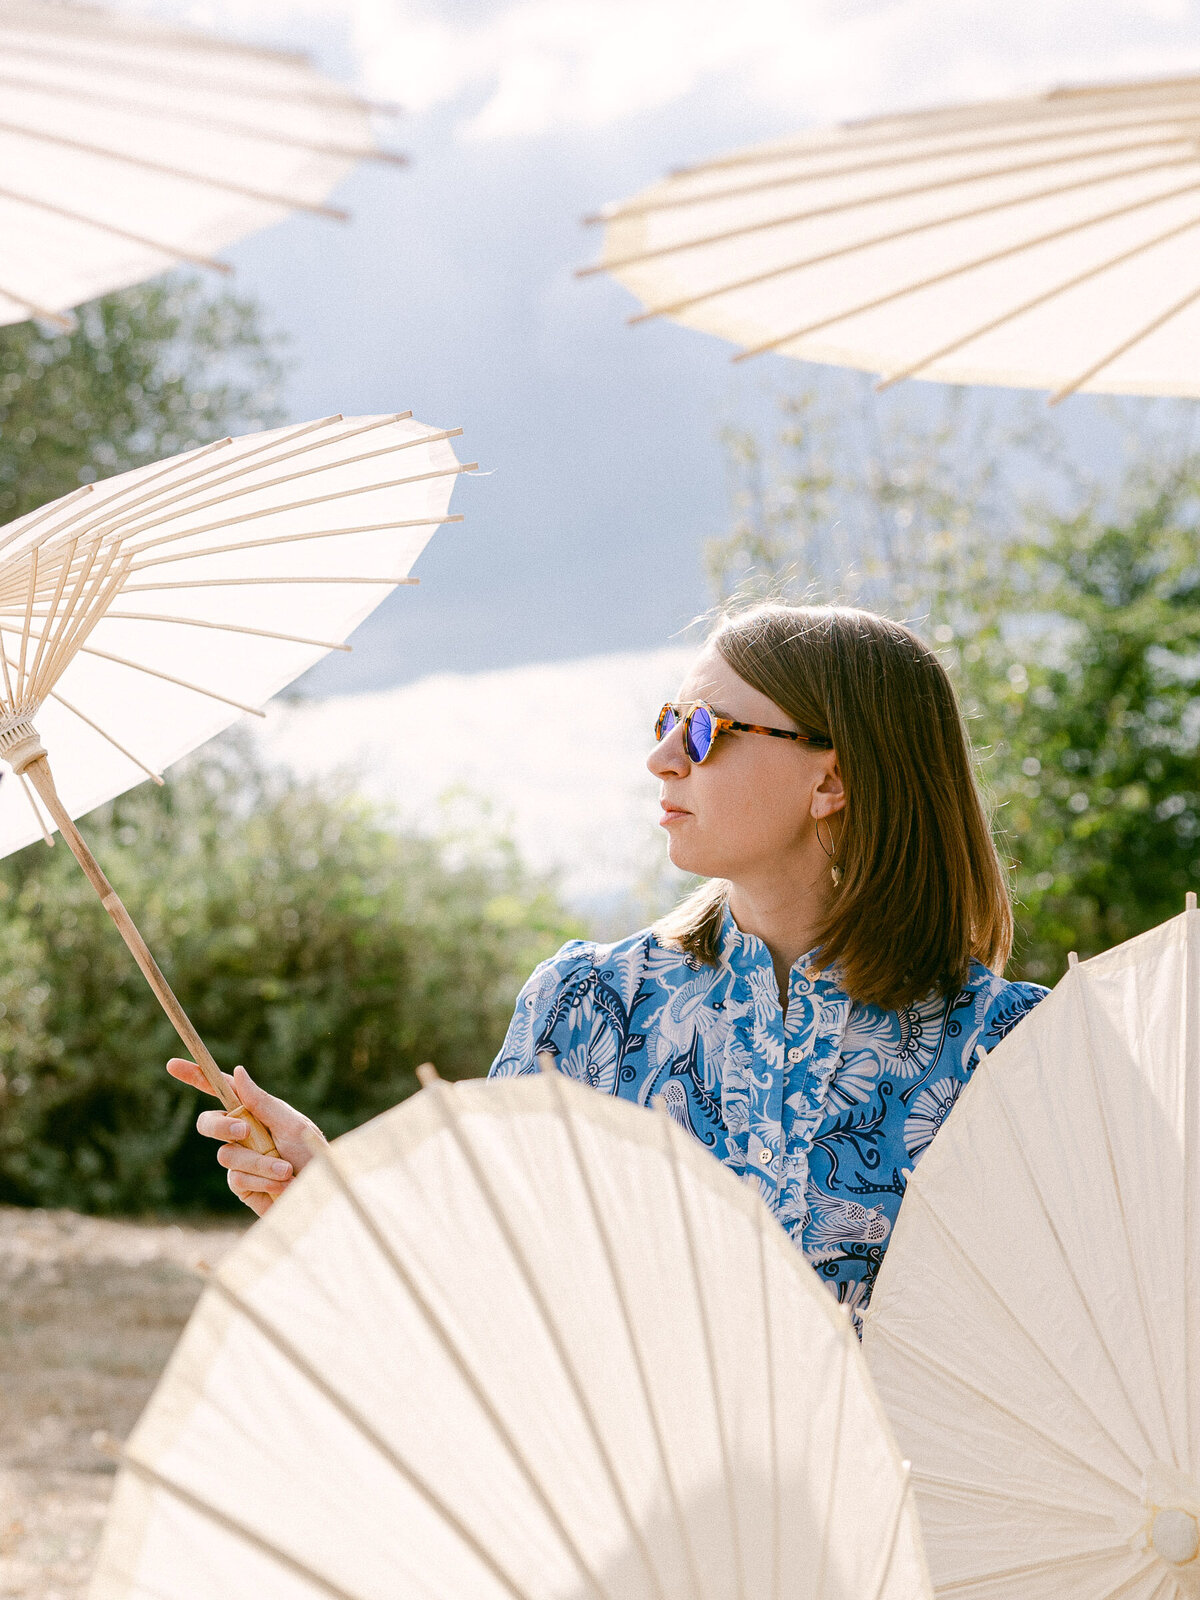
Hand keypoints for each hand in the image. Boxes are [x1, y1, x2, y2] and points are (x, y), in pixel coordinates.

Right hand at [166, 1059, 326, 1216]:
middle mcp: (241, 1133)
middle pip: (208, 1122)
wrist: (320, 1192)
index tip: (171, 1065)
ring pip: (227, 1155)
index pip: (220, 1090)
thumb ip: (261, 1102)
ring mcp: (239, 1160)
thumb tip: (237, 1071)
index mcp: (254, 1111)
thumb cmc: (311, 1153)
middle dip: (221, 1126)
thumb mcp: (291, 1124)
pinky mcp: (241, 1185)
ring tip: (287, 1170)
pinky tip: (282, 1185)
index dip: (195, 1077)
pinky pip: (237, 1178)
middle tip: (245, 1131)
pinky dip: (262, 1180)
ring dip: (261, 1162)